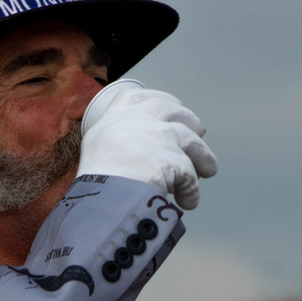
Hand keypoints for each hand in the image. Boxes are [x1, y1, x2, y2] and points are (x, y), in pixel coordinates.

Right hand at [76, 80, 216, 208]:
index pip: (139, 98)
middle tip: (200, 132)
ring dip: (203, 158)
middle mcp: (138, 121)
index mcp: (114, 119)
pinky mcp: (173, 160)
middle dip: (191, 120)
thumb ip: (114, 146)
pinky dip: (191, 191)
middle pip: (174, 112)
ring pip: (192, 143)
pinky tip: (188, 202)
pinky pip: (190, 177)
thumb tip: (137, 161)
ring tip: (207, 171)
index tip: (173, 104)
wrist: (99, 197)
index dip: (160, 99)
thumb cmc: (93, 184)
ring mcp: (158, 137)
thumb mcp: (95, 153)